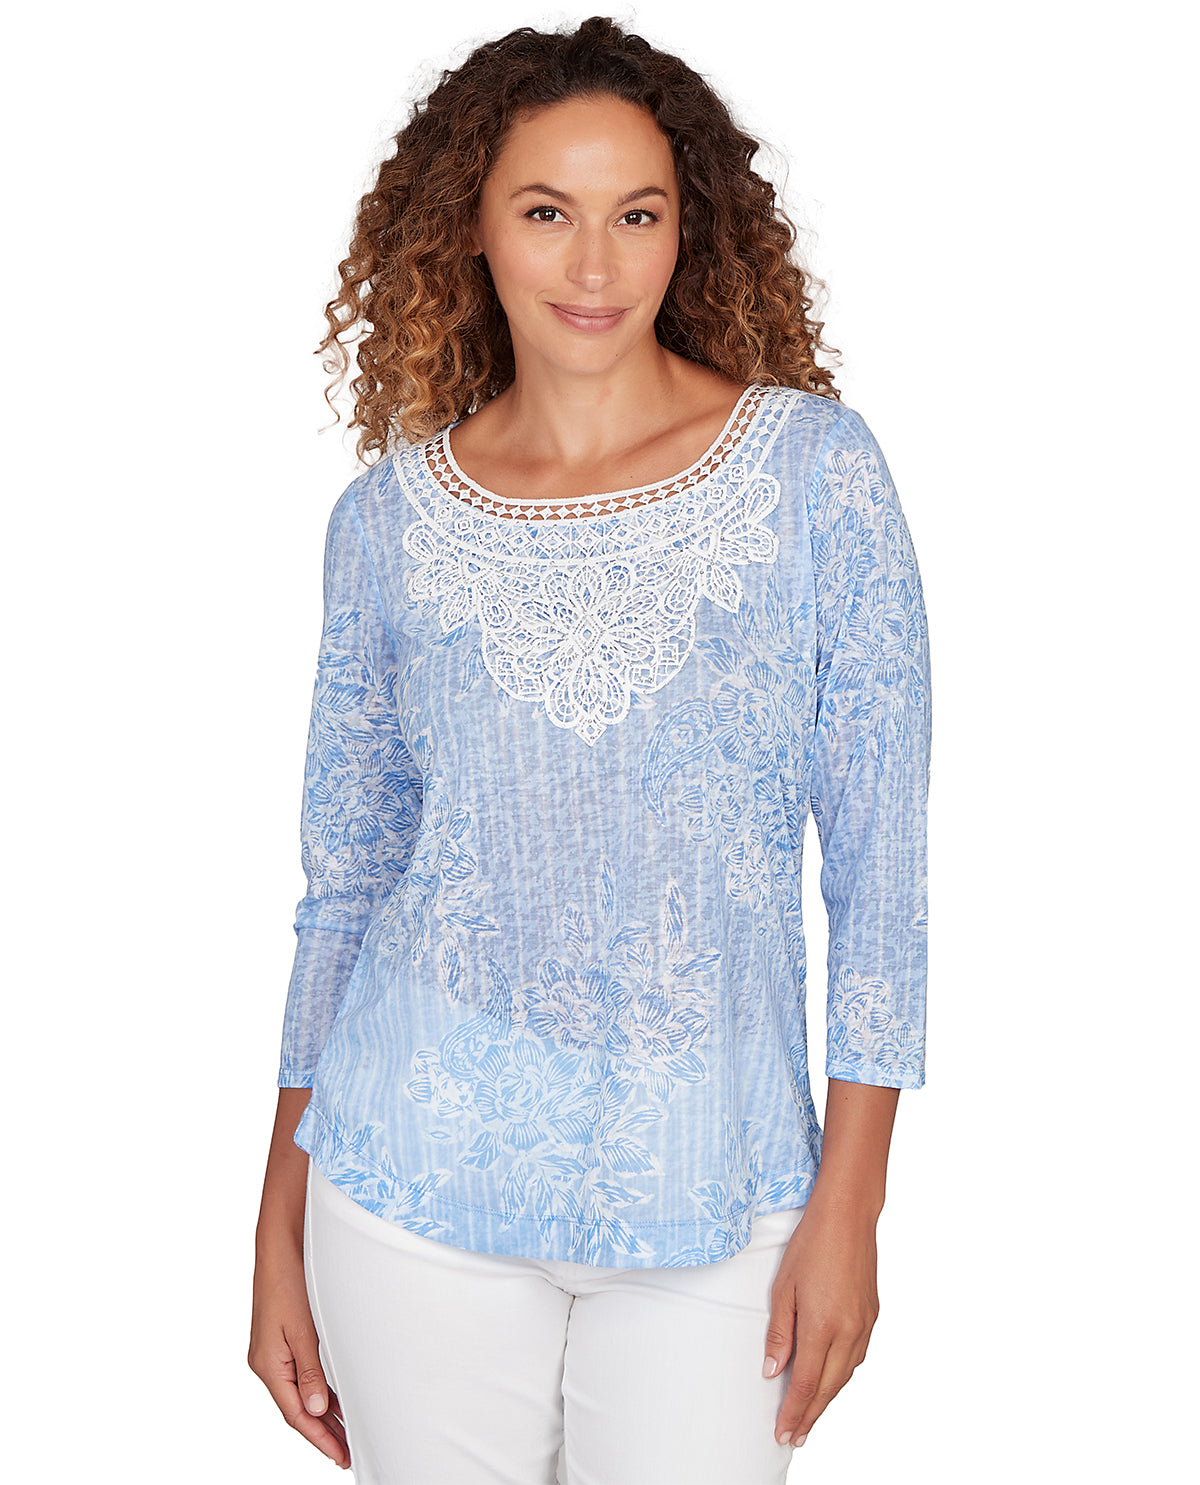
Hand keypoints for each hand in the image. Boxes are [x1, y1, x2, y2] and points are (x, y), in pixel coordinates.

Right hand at [249, 1249, 350, 1469]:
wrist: (281, 1246)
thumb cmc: (288, 1282)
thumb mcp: (303, 1330)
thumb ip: (310, 1371)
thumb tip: (318, 1409)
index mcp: (268, 1365)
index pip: (296, 1414)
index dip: (319, 1437)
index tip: (340, 1455)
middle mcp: (268, 1363)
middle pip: (298, 1407)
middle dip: (322, 1431)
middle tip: (347, 1451)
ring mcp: (274, 1352)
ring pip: (300, 1392)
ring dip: (322, 1412)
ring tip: (346, 1432)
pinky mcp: (283, 1339)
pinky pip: (301, 1374)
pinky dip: (318, 1389)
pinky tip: (334, 1398)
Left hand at [761, 1200, 879, 1447]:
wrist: (848, 1217)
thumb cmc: (811, 1245)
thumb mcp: (783, 1288)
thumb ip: (779, 1333)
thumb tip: (773, 1370)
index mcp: (823, 1326)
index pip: (806, 1384)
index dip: (794, 1413)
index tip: (783, 1433)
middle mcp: (849, 1332)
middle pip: (829, 1388)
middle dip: (811, 1416)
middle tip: (795, 1436)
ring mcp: (865, 1325)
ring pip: (846, 1376)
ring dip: (828, 1398)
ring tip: (811, 1415)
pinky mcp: (873, 1316)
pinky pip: (857, 1357)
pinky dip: (842, 1375)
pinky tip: (832, 1378)